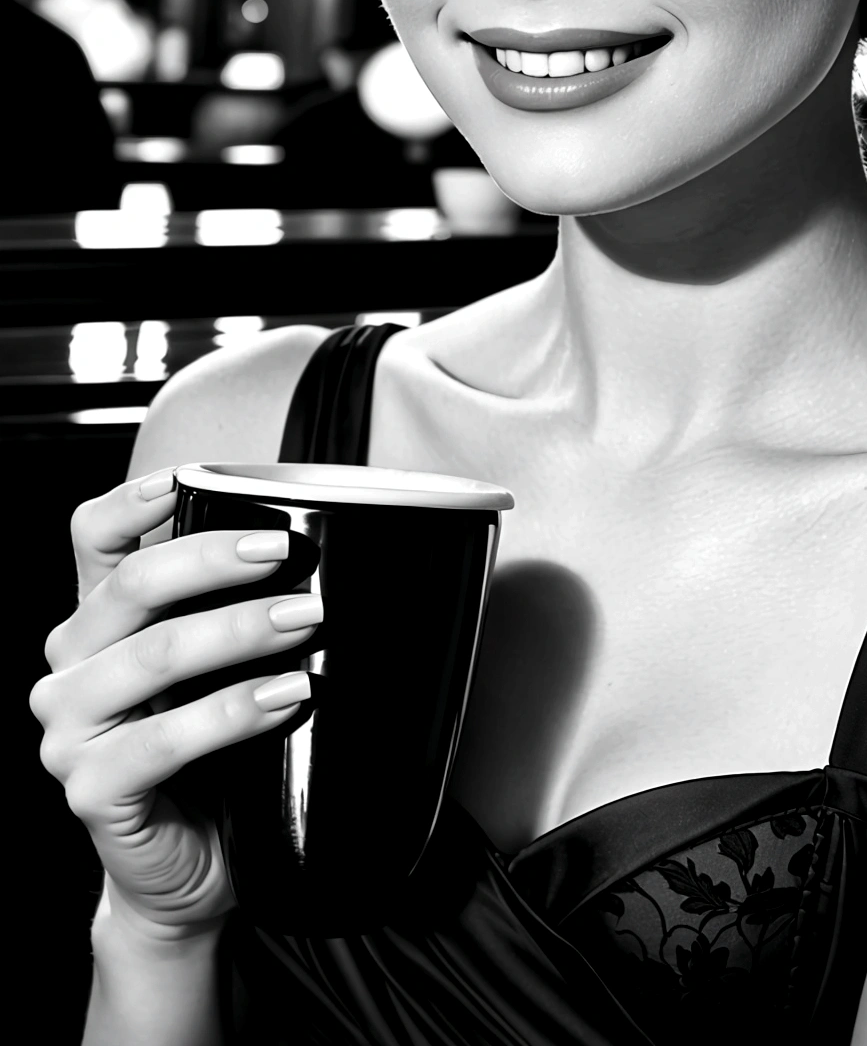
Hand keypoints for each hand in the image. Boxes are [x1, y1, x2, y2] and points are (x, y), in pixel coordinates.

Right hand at [29, 470, 320, 944]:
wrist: (193, 868)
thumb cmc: (216, 756)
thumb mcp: (218, 668)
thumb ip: (232, 608)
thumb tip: (321, 542)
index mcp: (96, 621)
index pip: (92, 537)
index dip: (134, 500)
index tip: (193, 475)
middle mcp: (70, 666)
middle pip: (134, 584)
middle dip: (218, 558)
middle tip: (290, 552)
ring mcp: (70, 730)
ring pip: (154, 654)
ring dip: (239, 629)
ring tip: (306, 620)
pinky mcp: (91, 790)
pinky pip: (164, 739)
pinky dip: (233, 711)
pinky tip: (287, 696)